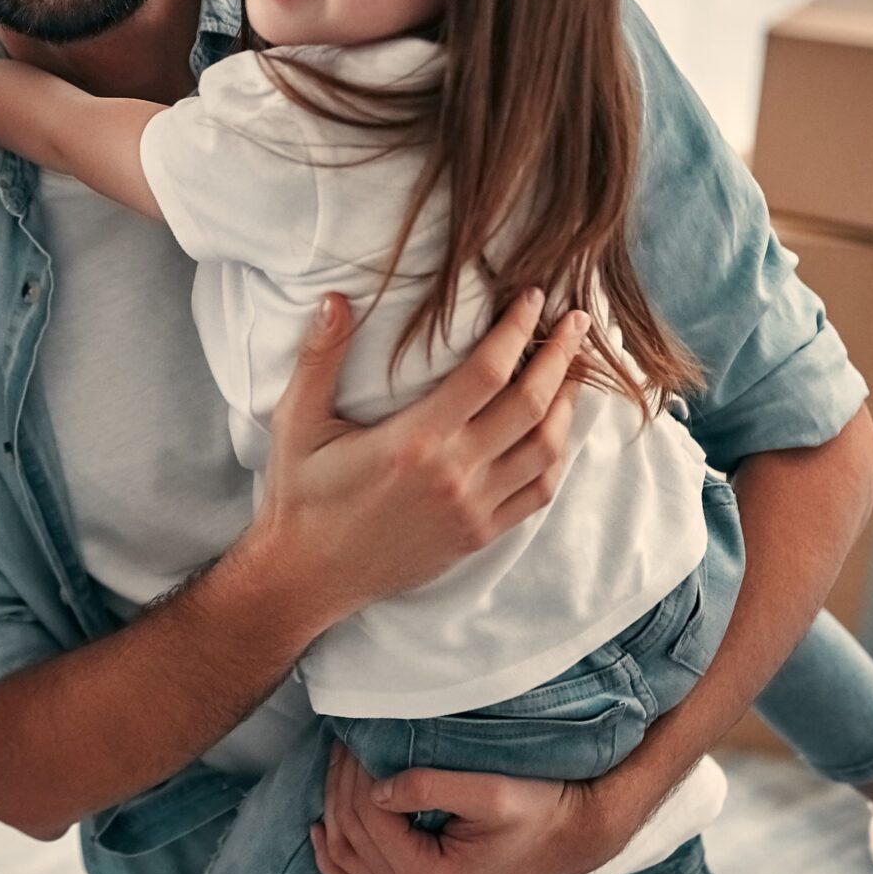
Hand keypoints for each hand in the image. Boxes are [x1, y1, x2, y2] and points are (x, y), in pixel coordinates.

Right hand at [252, 290, 588, 623]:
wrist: (308, 574)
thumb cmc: (300, 495)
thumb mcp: (296, 422)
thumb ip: (319, 357)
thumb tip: (335, 299)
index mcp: (415, 440)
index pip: (487, 372)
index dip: (517, 330)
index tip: (533, 300)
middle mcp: (454, 474)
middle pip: (532, 404)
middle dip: (560, 356)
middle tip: (576, 321)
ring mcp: (473, 508)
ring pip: (547, 449)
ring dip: (568, 404)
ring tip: (574, 369)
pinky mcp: (479, 534)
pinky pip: (539, 492)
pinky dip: (557, 456)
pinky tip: (557, 431)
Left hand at [310, 742, 620, 873]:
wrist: (569, 837)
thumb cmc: (536, 809)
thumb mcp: (489, 791)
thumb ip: (429, 786)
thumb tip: (376, 788)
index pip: (367, 816)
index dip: (354, 772)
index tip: (355, 734)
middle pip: (351, 833)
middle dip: (341, 783)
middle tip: (346, 740)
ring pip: (346, 858)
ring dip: (334, 810)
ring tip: (338, 766)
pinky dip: (334, 863)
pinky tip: (321, 831)